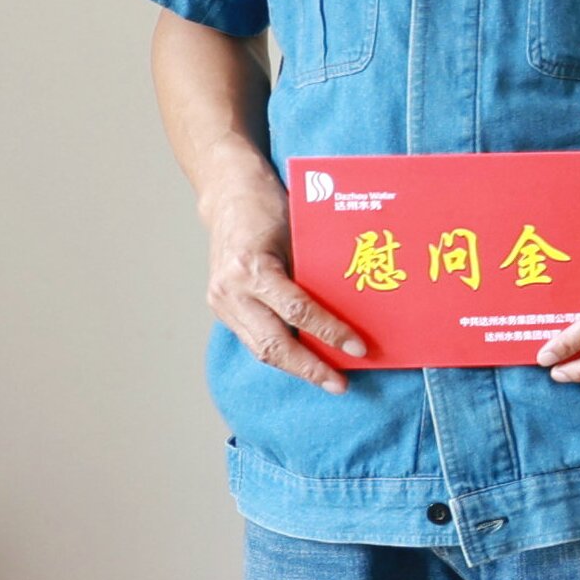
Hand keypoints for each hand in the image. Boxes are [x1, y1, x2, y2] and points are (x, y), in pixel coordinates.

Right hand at [203, 164, 362, 391]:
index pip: (296, 311)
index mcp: (251, 267)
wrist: (228, 194)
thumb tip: (353, 305)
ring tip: (327, 380)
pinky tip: (305, 362)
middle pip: (272, 342)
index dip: (330, 332)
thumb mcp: (298, 232)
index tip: (359, 348)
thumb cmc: (270, 207)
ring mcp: (221, 300)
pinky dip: (280, 352)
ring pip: (260, 348)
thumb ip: (314, 270)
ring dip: (295, 367)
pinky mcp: (221, 307)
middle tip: (340, 384)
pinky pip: (253, 338)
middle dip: (309, 367)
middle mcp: (231, 289)